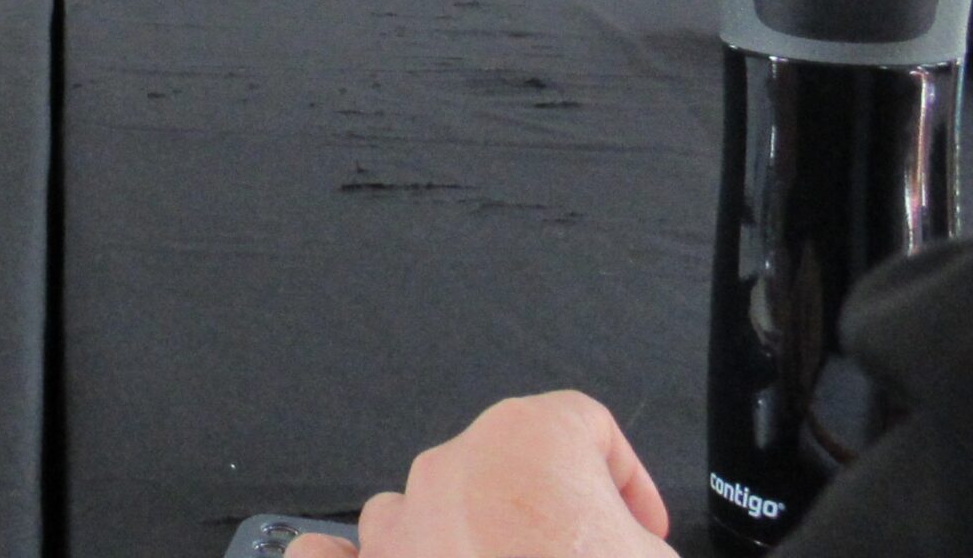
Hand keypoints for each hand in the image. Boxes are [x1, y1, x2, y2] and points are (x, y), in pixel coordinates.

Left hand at [284, 392, 671, 557]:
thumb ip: (633, 535)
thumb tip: (609, 543)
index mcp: (529, 439)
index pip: (584, 427)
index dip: (624, 480)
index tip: (640, 530)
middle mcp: (451, 467)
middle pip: (504, 470)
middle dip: (546, 517)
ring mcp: (399, 526)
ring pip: (425, 509)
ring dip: (461, 540)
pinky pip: (332, 557)